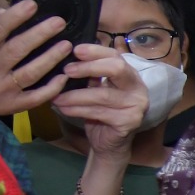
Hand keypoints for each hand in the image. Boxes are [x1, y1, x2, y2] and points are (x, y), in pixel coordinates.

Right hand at [0, 0, 71, 115]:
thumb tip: (4, 10)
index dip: (14, 17)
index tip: (32, 5)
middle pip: (16, 49)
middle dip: (39, 34)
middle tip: (59, 22)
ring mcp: (0, 89)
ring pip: (30, 73)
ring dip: (50, 58)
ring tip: (66, 46)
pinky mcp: (11, 105)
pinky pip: (35, 97)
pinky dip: (51, 88)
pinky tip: (64, 76)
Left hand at [48, 44, 147, 158]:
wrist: (109, 144)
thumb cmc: (101, 113)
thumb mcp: (96, 90)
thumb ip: (90, 76)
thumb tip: (68, 58)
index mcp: (130, 75)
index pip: (116, 56)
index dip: (96, 51)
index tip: (75, 50)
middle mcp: (138, 87)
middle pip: (116, 69)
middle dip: (89, 67)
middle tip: (67, 70)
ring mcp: (136, 105)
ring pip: (102, 94)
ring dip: (75, 95)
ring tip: (56, 96)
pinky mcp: (129, 121)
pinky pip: (98, 112)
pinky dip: (77, 110)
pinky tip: (63, 108)